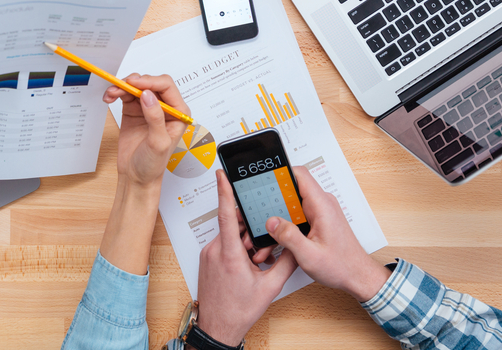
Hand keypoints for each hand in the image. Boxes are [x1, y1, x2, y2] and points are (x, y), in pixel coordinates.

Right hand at [103, 74, 188, 186]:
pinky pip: (126, 94)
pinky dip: (117, 92)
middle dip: (134, 82)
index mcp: (178, 113)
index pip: (166, 87)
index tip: (135, 84)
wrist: (136, 176)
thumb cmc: (153, 165)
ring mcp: (148, 107)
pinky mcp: (134, 110)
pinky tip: (110, 97)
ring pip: (137, 86)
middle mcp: (164, 107)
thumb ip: (155, 118)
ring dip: (123, 86)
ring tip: (112, 93)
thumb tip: (148, 95)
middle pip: (150, 82)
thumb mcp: (158, 143)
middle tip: (120, 87)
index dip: (150, 81)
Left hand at [196, 170, 298, 345]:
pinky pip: (223, 244)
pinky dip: (236, 248)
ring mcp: (208, 254)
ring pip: (229, 235)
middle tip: (260, 252)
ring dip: (244, 242)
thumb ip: (286, 263)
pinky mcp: (206, 259)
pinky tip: (246, 265)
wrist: (217, 327)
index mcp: (230, 254)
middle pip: (234, 225)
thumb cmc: (238, 310)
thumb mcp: (270, 287)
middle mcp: (215, 251)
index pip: (226, 215)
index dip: (224, 191)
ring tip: (254, 262)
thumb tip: (295, 246)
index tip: (221, 174)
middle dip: (250, 231)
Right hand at [264, 166, 390, 301]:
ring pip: (292, 205)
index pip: (299, 174)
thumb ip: (289, 237)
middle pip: (292, 190)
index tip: (264, 182)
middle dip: (273, 202)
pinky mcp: (318, 220)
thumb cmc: (342, 266)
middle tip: (259, 215)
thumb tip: (271, 221)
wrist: (357, 276)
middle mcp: (322, 204)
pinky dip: (286, 225)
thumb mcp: (309, 256)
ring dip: (278, 217)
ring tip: (267, 235)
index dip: (280, 173)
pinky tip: (279, 240)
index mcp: (322, 205)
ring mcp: (320, 211)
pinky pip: (297, 215)